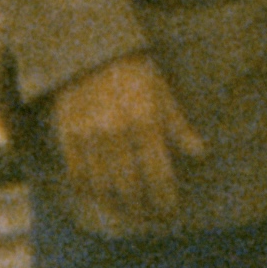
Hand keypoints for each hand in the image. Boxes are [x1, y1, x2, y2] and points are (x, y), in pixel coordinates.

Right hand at [47, 54, 206, 232]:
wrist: (92, 50)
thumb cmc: (134, 72)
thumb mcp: (162, 93)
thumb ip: (177, 126)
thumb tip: (198, 154)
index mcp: (145, 122)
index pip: (158, 175)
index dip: (164, 199)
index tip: (168, 211)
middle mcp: (116, 133)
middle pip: (129, 188)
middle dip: (141, 208)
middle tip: (147, 217)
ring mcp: (89, 136)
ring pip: (102, 187)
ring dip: (114, 205)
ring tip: (124, 211)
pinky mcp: (68, 135)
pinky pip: (77, 174)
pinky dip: (87, 191)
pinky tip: (97, 196)